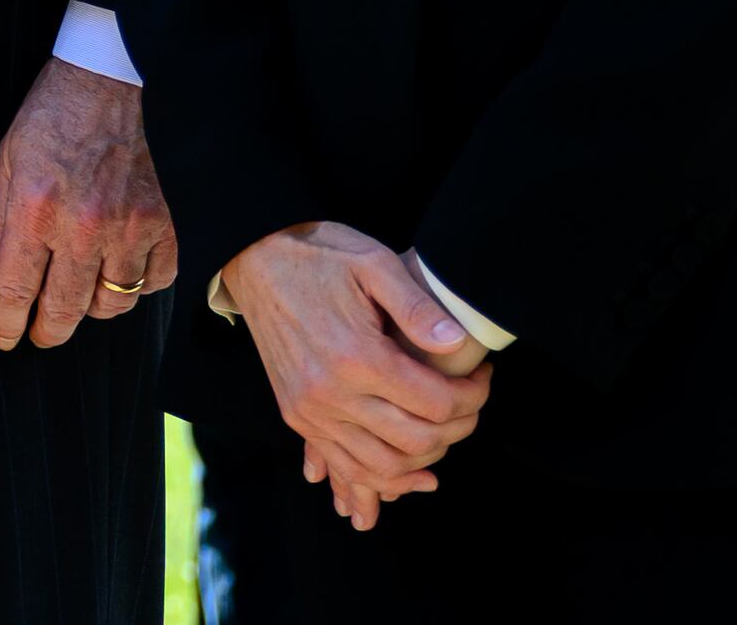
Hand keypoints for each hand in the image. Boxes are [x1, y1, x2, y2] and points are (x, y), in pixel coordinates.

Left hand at [0, 51, 175, 348]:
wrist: (113, 76)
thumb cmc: (55, 113)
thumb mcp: (10, 159)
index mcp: (36, 208)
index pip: (14, 289)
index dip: (5, 324)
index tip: (4, 338)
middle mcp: (83, 226)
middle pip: (64, 310)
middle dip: (47, 332)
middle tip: (40, 335)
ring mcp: (131, 227)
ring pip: (113, 303)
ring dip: (92, 308)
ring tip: (79, 296)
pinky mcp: (167, 222)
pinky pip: (156, 281)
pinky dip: (139, 285)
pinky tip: (122, 271)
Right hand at [215, 223, 488, 531]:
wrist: (255, 259)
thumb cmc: (320, 256)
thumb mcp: (373, 262)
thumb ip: (417, 306)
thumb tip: (457, 344)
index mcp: (357, 355)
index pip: (437, 403)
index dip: (473, 396)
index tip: (482, 376)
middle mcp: (331, 392)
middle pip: (417, 441)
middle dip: (459, 427)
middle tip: (471, 402)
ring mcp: (310, 410)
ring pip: (383, 466)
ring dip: (426, 460)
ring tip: (447, 432)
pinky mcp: (296, 416)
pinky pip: (346, 466)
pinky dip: (383, 480)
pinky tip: (413, 474)